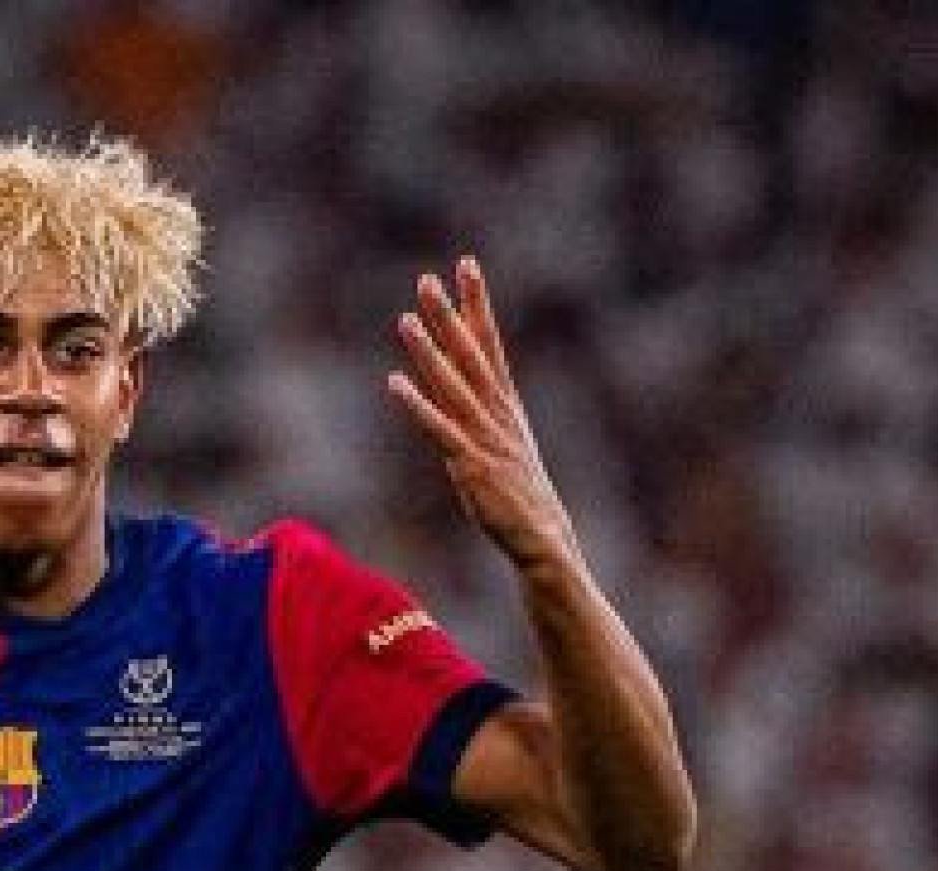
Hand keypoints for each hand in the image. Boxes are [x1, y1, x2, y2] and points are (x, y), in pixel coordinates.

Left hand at [386, 258, 572, 567]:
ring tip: (405, 318)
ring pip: (453, 385)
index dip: (477, 304)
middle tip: (428, 279)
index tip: (467, 265)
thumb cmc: (519, 494)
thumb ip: (478, 414)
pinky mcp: (471, 464)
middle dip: (450, 315)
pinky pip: (439, 429)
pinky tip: (394, 382)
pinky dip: (417, 405)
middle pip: (471, 354)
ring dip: (429, 351)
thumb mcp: (502, 444)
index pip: (491, 343)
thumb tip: (451, 392)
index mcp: (506, 404)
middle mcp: (497, 413)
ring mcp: (484, 437)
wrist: (543, 537)